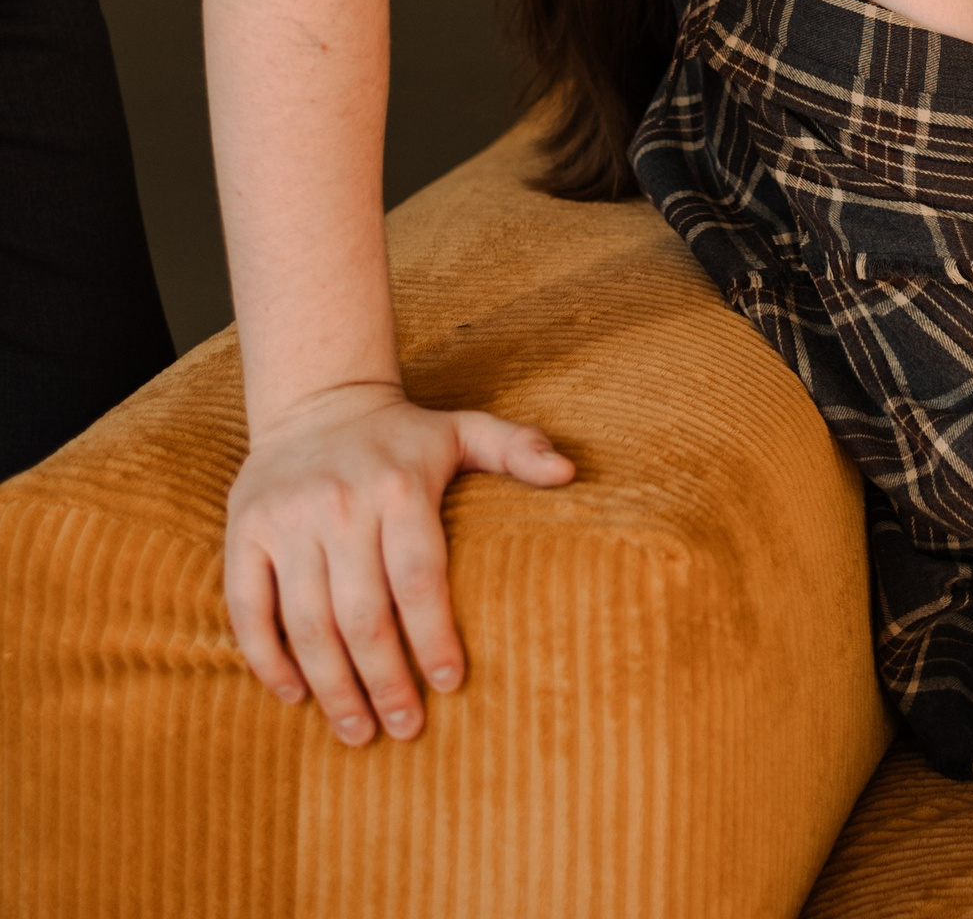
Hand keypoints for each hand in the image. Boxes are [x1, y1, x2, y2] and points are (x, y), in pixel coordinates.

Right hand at [225, 382, 573, 743]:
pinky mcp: (244, 530)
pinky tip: (295, 696)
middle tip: (404, 729)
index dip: (433, 639)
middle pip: (363, 615)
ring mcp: (287, 519)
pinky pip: (250, 609)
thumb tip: (571, 475)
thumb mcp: (463, 430)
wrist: (316, 400)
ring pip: (307, 623)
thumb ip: (517, 449)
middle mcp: (340, 503)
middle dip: (385, 683)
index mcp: (399, 485)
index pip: (419, 580)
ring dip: (333, 687)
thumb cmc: (401, 436)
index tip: (449, 685)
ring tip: (358, 730)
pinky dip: (269, 660)